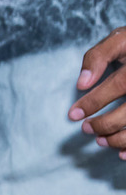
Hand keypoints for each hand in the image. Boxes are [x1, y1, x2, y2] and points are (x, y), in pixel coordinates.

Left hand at [69, 27, 125, 157]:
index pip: (118, 84)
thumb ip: (98, 56)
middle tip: (86, 129)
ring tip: (100, 141)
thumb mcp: (119, 39)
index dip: (94, 101)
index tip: (73, 115)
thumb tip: (81, 84)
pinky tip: (121, 154)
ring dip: (121, 139)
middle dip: (106, 124)